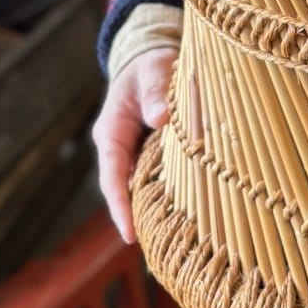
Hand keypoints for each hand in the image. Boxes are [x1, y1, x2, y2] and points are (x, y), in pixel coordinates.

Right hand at [91, 47, 175, 242]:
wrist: (150, 59)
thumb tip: (161, 117)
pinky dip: (175, 190)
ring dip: (159, 208)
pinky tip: (195, 208)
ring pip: (146, 186)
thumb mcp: (152, 70)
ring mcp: (137, 152)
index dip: (120, 206)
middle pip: (127, 190)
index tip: (129, 235)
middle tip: (162, 248)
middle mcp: (121, 147)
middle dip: (140, 218)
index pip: (112, 175)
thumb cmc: (149, 64)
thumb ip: (155, 91)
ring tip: (180, 238)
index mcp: (112, 132)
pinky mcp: (155, 153)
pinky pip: (163, 176)